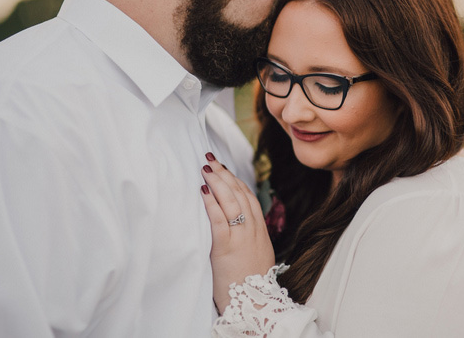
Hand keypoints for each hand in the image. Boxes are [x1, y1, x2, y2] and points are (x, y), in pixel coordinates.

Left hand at [200, 157, 274, 312]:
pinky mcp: (227, 247)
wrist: (256, 305)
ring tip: (206, 168)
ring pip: (231, 202)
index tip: (225, 169)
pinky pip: (220, 219)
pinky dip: (212, 203)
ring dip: (217, 182)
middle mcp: (253, 230)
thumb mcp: (255, 257)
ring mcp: (241, 237)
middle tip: (211, 159)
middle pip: (240, 194)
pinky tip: (204, 191)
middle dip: (225, 174)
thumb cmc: (251, 285)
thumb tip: (236, 227)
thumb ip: (248, 240)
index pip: (249, 197)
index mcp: (259, 231)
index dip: (236, 181)